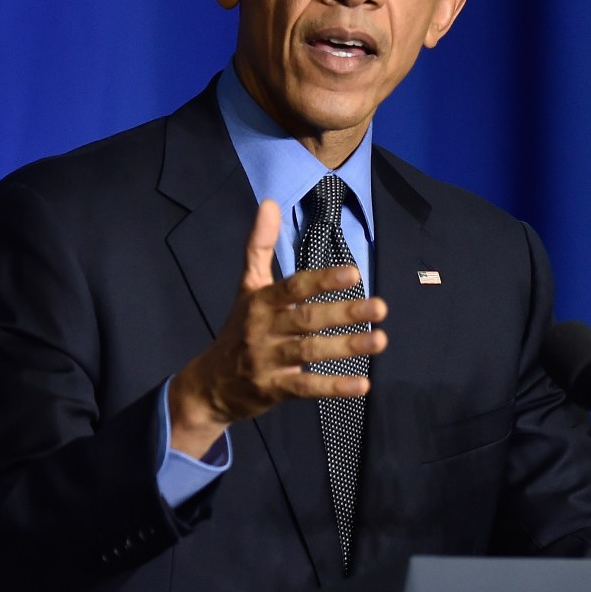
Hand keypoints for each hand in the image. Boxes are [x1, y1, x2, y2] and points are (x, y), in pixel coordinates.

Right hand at [168, 199, 386, 456]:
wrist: (210, 385)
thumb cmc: (239, 328)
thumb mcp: (247, 287)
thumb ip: (260, 246)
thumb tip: (269, 202)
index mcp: (259, 301)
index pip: (294, 287)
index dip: (323, 280)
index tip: (355, 272)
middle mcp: (262, 329)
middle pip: (307, 319)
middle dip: (344, 313)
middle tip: (380, 307)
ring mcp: (267, 361)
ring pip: (310, 352)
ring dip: (347, 347)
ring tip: (380, 340)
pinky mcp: (273, 390)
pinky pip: (306, 388)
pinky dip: (334, 387)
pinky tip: (362, 384)